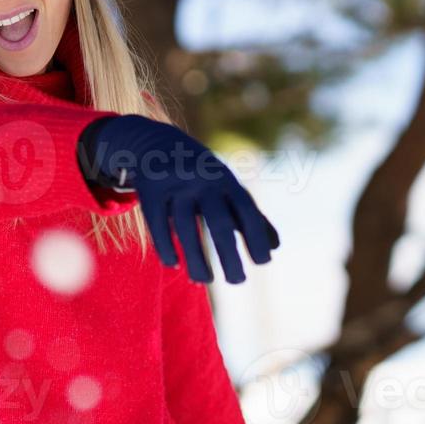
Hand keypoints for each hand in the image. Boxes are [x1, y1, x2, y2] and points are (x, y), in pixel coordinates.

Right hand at [76, 114, 279, 282]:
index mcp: (225, 179)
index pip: (245, 209)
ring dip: (196, 258)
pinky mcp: (149, 193)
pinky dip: (165, 247)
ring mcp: (174, 186)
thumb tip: (275, 247)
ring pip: (184, 227)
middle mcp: (201, 181)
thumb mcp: (227, 186)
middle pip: (216, 222)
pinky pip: (157, 224)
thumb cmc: (201, 173)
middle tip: (238, 281)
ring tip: (204, 280)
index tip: (262, 262)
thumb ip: (249, 214)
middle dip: (228, 254)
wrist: (155, 142)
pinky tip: (174, 265)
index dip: (256, 235)